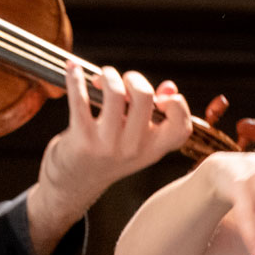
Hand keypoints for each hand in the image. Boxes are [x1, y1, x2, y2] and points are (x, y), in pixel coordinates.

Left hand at [26, 63, 193, 254]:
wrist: (74, 185)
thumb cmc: (107, 155)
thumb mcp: (136, 141)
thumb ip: (155, 114)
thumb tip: (169, 86)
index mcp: (153, 149)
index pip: (181, 128)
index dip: (178, 105)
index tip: (161, 97)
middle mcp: (133, 149)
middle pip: (144, 96)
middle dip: (133, 77)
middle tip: (123, 81)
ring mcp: (107, 145)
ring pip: (115, 93)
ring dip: (108, 75)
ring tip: (101, 79)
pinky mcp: (81, 139)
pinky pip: (80, 98)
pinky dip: (75, 78)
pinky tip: (72, 69)